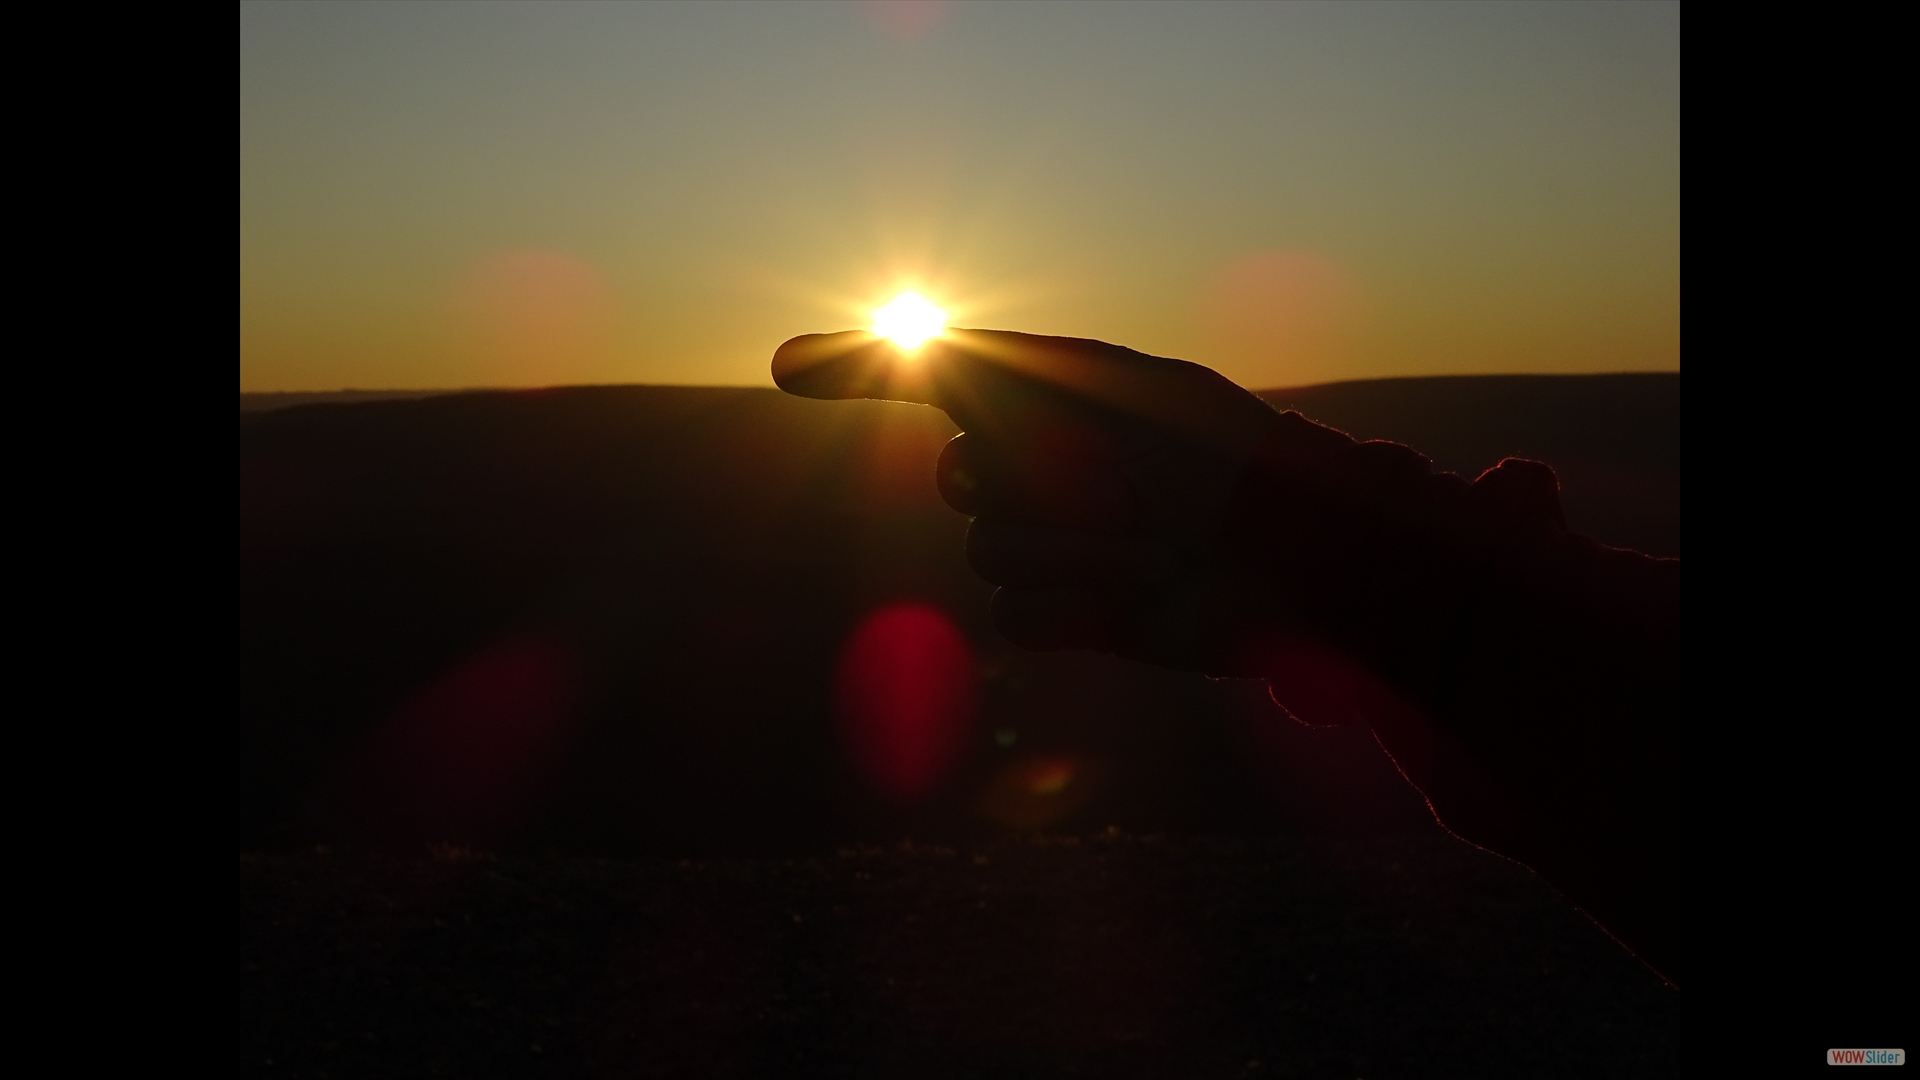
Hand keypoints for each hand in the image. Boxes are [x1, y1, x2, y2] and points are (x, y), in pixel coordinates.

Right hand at [773, 328, 1289, 670]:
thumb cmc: (1195, 449)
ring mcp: (1047, 547)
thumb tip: (817, 357)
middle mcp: (1035, 470)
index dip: (852, 370)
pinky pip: (1014, 619)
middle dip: (1034, 479)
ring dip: (1070, 548)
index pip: (924, 377)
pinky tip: (1131, 597)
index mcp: (1042, 398)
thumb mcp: (1077, 382)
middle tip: (1125, 482)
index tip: (783, 366)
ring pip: (989, 555)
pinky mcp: (1068, 619)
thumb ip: (948, 362)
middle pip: (959, 481)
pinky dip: (1070, 608)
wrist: (1287, 554)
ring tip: (1153, 539)